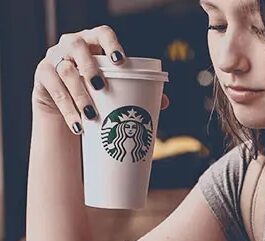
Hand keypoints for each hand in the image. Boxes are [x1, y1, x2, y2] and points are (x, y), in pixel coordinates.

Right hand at [32, 25, 168, 134]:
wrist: (64, 103)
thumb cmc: (96, 90)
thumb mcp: (113, 86)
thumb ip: (136, 90)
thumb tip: (164, 102)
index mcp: (93, 41)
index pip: (102, 33)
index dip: (111, 44)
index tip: (121, 61)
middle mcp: (71, 44)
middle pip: (78, 47)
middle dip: (90, 67)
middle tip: (102, 87)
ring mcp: (54, 58)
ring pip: (66, 72)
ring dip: (80, 95)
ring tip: (92, 116)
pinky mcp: (42, 75)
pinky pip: (54, 91)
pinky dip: (68, 110)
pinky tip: (78, 125)